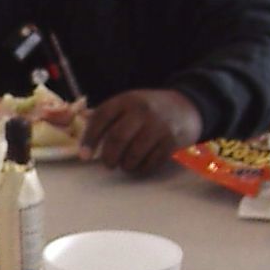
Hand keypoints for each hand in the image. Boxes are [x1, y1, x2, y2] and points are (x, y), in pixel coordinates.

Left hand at [79, 89, 201, 176]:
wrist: (186, 107)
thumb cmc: (149, 109)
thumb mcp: (129, 103)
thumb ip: (107, 117)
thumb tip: (83, 139)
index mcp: (126, 100)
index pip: (101, 117)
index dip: (89, 138)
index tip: (84, 155)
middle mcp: (142, 111)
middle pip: (117, 138)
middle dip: (108, 156)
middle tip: (107, 164)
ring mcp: (159, 126)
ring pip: (133, 154)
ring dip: (125, 165)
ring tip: (124, 164)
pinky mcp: (172, 142)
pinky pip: (151, 162)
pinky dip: (141, 168)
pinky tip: (139, 165)